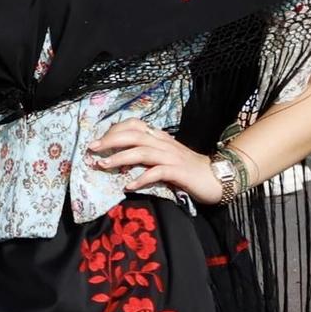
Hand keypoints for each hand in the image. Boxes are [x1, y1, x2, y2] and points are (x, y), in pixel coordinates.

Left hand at [85, 119, 221, 203]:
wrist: (217, 178)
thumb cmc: (188, 169)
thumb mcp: (166, 156)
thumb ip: (148, 153)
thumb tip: (122, 155)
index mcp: (160, 138)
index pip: (135, 125)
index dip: (115, 130)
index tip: (99, 141)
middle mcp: (164, 144)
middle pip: (134, 135)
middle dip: (110, 140)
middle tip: (92, 148)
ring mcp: (172, 157)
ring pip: (142, 152)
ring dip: (120, 158)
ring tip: (103, 165)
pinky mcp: (179, 172)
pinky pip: (157, 173)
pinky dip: (141, 178)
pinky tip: (129, 186)